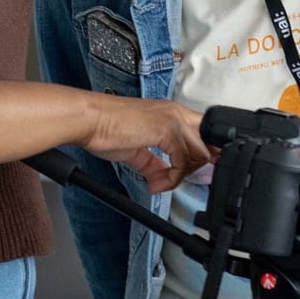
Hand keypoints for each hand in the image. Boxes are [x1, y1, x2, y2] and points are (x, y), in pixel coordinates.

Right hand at [84, 97, 212, 193]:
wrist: (89, 120)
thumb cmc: (106, 128)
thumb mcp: (137, 151)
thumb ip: (155, 165)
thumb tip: (162, 181)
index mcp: (172, 114)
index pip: (203, 134)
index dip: (205, 156)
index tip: (194, 174)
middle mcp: (177, 114)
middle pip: (209, 143)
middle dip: (201, 166)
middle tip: (180, 181)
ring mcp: (174, 120)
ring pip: (200, 154)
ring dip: (182, 176)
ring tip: (160, 183)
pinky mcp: (167, 130)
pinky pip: (182, 161)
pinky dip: (172, 179)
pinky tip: (156, 184)